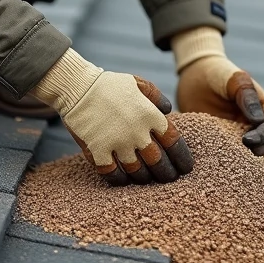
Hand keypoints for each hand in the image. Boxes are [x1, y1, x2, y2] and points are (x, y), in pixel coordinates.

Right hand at [30, 48, 193, 185]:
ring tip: (146, 179)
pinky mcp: (98, 150)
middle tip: (167, 178)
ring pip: (137, 171)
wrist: (79, 86)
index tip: (184, 167)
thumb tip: (169, 111)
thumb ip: (156, 97)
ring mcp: (118, 142)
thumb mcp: (139, 83)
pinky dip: (119, 179)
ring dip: (144, 178)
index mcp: (150, 115)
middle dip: (166, 173)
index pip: (174, 142)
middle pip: (158, 162)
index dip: (181, 158)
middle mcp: (137, 131)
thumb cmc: (110, 85)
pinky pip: (112, 173)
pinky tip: (123, 179)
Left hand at [172, 26, 263, 155]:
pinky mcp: (222, 139)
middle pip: (263, 143)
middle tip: (241, 153)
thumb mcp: (235, 79)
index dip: (263, 135)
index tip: (248, 140)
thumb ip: (247, 95)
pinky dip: (225, 156)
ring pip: (247, 151)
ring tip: (230, 160)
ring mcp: (238, 132)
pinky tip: (215, 159)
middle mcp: (255, 123)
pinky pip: (227, 151)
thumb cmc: (220, 72)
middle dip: (256, 149)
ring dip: (242, 156)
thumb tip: (259, 120)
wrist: (194, 73)